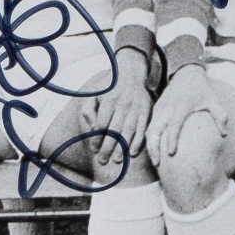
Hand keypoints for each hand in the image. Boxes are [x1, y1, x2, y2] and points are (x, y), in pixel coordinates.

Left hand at [82, 47, 151, 169]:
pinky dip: (139, 141)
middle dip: (108, 147)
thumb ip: (88, 110)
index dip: (96, 138)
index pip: (102, 123)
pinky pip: (143, 128)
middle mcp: (124, 104)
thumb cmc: (109, 87)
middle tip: (102, 161)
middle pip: (115, 130)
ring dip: (123, 147)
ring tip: (118, 160)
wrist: (131, 73)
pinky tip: (134, 152)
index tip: (93, 149)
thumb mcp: (94, 94)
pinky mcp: (147, 110)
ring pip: (129, 130)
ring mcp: (136, 107)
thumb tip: (90, 128)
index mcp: (109, 99)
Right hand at [146, 64, 226, 165]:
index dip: (172, 140)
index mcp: (181, 108)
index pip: (174, 126)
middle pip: (156, 130)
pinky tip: (152, 149)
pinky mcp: (156, 108)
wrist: (186, 73)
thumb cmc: (201, 89)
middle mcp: (167, 109)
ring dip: (150, 145)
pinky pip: (149, 125)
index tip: (171, 154)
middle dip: (154, 148)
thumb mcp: (213, 100)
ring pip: (150, 130)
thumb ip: (220, 116)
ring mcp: (160, 109)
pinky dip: (148, 138)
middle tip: (158, 164)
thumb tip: (224, 134)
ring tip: (154, 160)